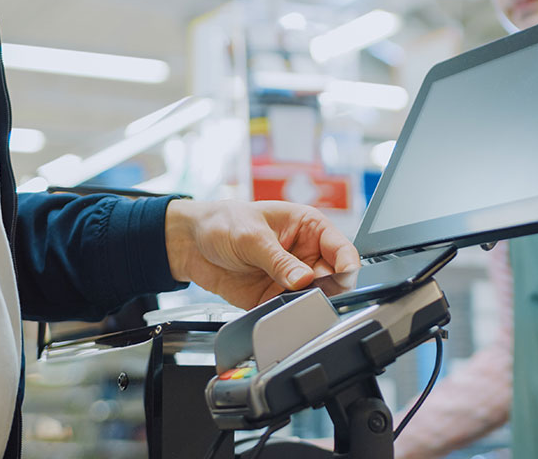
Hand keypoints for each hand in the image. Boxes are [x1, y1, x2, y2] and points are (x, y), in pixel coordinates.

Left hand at [164, 199, 359, 308]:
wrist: (190, 243)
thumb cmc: (222, 222)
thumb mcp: (252, 236)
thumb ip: (278, 260)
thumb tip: (304, 279)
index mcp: (309, 228)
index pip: (342, 249)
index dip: (348, 265)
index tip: (343, 279)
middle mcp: (305, 254)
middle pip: (334, 279)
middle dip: (326, 289)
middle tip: (309, 292)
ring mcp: (291, 278)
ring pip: (314, 298)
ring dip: (305, 304)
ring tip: (288, 299)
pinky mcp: (274, 297)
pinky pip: (288, 311)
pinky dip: (285, 314)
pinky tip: (275, 309)